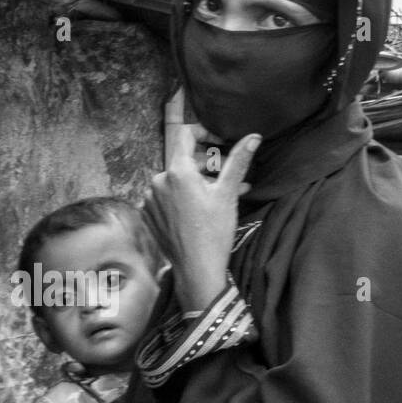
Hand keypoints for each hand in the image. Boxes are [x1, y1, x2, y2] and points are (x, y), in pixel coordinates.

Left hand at [144, 125, 259, 310]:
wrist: (197, 269)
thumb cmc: (214, 232)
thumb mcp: (228, 194)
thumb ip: (237, 161)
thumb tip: (253, 137)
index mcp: (177, 172)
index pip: (186, 135)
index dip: (204, 133)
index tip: (219, 142)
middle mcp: (158, 181)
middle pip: (183, 160)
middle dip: (206, 164)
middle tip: (226, 176)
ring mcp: (150, 199)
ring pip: (176, 180)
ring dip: (196, 183)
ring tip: (217, 196)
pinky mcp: (148, 214)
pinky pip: (166, 197)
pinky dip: (182, 198)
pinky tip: (199, 210)